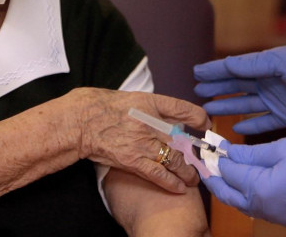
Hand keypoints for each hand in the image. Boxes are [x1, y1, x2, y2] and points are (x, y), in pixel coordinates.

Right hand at [69, 88, 210, 192]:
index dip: (199, 117)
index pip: (183, 108)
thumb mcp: (131, 98)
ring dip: (188, 171)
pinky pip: (158, 174)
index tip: (205, 124)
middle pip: (183, 139)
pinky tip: (181, 187)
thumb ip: (152, 108)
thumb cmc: (102, 107)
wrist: (80, 121)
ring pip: (175, 160)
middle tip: (202, 160)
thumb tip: (169, 117)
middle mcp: (150, 122)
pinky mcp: (133, 160)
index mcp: (150, 103)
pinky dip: (172, 182)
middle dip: (195, 152)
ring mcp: (142, 142)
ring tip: (194, 178)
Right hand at [193, 46, 285, 133]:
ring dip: (226, 106)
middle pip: (235, 87)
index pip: (234, 68)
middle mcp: (266, 83)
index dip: (214, 70)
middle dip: (216, 88)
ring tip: (208, 108)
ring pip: (244, 105)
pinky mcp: (284, 118)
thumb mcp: (279, 61)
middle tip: (196, 91)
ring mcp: (274, 102)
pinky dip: (248, 125)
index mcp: (264, 66)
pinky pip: (261, 123)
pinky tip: (235, 127)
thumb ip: (252, 64)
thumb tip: (225, 64)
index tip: (196, 72)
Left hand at [203, 138, 285, 226]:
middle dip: (213, 178)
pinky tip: (245, 184)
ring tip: (220, 172)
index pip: (228, 172)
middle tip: (203, 164)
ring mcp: (273, 217)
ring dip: (228, 189)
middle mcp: (261, 207)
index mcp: (259, 188)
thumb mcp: (281, 149)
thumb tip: (227, 152)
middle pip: (227, 194)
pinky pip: (256, 209)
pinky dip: (245, 197)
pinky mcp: (284, 220)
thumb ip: (250, 153)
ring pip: (240, 204)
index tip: (205, 146)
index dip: (215, 158)